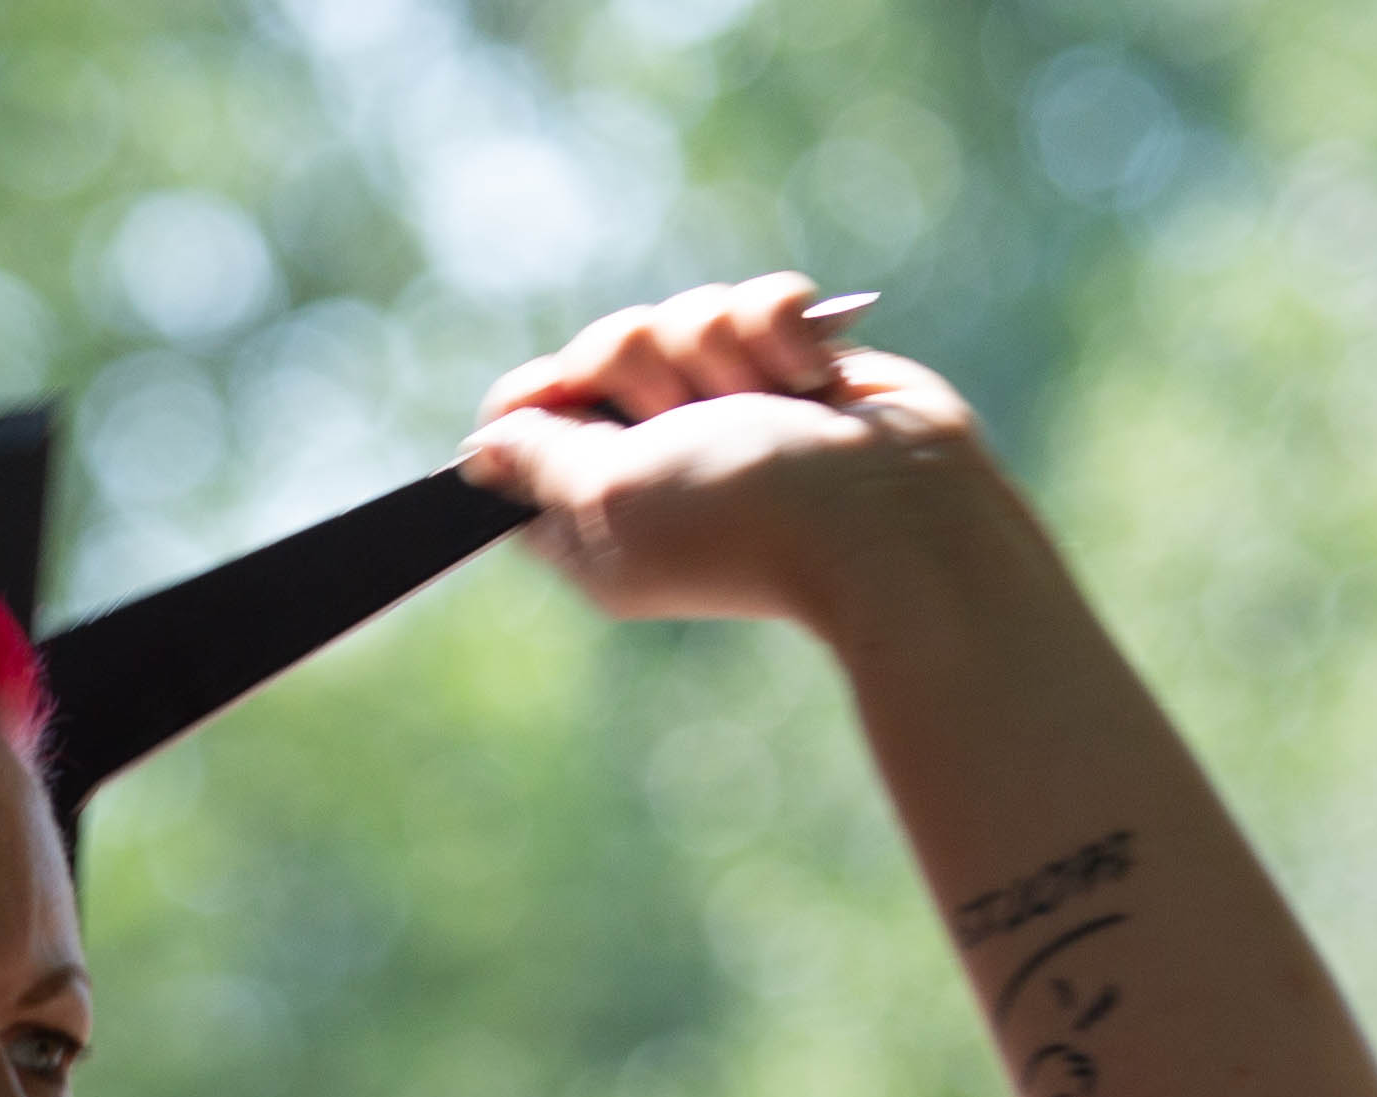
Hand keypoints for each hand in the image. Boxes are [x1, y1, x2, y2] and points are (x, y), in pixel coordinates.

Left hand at [459, 272, 1004, 630]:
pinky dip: (784, 331)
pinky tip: (814, 382)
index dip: (541, 396)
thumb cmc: (751, 515)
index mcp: (595, 515)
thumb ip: (542, 462)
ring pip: (680, 315)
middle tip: (687, 414)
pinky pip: (757, 301)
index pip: (524, 423)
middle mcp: (655, 460)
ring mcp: (725, 412)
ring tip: (768, 404)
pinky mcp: (788, 368)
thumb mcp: (613, 497)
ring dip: (720, 349)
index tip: (569, 396)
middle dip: (642, 361)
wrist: (892, 508)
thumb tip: (484, 449)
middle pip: (598, 350)